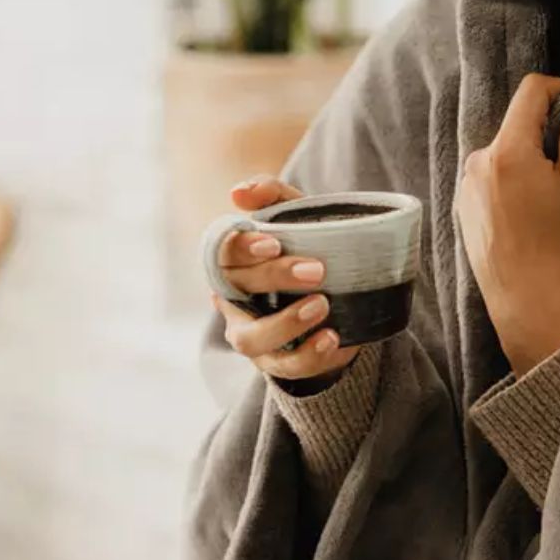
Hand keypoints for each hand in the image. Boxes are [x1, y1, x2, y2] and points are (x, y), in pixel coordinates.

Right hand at [212, 175, 360, 382]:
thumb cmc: (307, 249)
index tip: (274, 243)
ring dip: (284, 324)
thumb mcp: (295, 216)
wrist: (337, 298)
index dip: (243, 249)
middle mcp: (233, 301)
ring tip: (322, 306)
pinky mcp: (277, 363)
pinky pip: (286, 367)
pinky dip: (309, 355)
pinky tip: (333, 337)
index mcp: (233, 264)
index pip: (222, 253)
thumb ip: (271, 194)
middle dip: (274, 279)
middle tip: (316, 269)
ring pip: (250, 339)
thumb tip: (238, 193)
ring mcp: (252, 335)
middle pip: (238, 292)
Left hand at [456, 75, 559, 376]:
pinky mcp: (462, 209)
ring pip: (502, 152)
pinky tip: (527, 215)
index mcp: (506, 151)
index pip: (531, 91)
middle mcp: (477, 163)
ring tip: (547, 198)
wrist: (529, 305)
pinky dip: (509, 182)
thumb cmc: (559, 248)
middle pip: (515, 123)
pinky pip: (488, 179)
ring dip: (526, 159)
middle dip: (544, 132)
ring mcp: (465, 187)